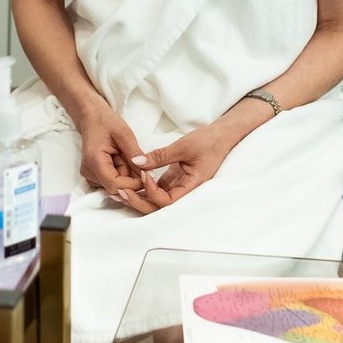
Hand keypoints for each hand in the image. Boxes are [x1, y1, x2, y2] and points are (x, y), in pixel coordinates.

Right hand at [77, 104, 145, 196]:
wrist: (92, 118)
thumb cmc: (106, 122)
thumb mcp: (124, 134)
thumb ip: (135, 154)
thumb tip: (148, 173)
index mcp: (94, 162)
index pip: (115, 185)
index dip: (133, 184)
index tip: (147, 173)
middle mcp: (89, 173)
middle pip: (117, 187)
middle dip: (130, 176)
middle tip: (132, 156)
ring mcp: (90, 176)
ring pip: (116, 185)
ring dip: (126, 174)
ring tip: (123, 155)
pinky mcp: (94, 177)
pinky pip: (113, 182)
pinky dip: (121, 173)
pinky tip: (119, 159)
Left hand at [115, 123, 243, 212]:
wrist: (221, 135)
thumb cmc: (209, 141)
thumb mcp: (184, 146)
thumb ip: (160, 155)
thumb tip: (137, 161)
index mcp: (192, 187)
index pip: (168, 201)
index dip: (152, 192)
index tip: (143, 174)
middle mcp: (185, 191)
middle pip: (159, 207)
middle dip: (139, 201)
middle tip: (121, 191)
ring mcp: (179, 186)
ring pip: (156, 199)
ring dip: (138, 195)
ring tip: (120, 188)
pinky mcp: (175, 179)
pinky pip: (157, 187)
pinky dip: (144, 185)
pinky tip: (130, 179)